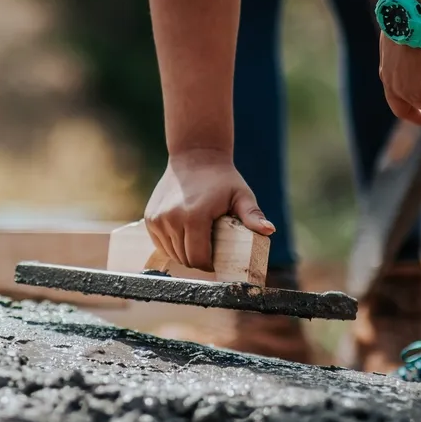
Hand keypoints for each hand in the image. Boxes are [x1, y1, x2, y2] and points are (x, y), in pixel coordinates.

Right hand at [144, 150, 273, 270]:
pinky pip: (161, 244)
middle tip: (209, 253)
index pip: (199, 258)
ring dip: (184, 254)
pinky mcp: (150, 219)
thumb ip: (253, 215)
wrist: (194, 156)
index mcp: (194, 217)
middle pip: (185, 258)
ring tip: (197, 243)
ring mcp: (158, 220)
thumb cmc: (222, 179)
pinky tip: (183, 236)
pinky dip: (172, 246)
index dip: (209, 265)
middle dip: (198, 261)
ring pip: (172, 253)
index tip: (217, 261)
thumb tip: (269, 230)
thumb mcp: (241, 196)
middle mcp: (172, 219)